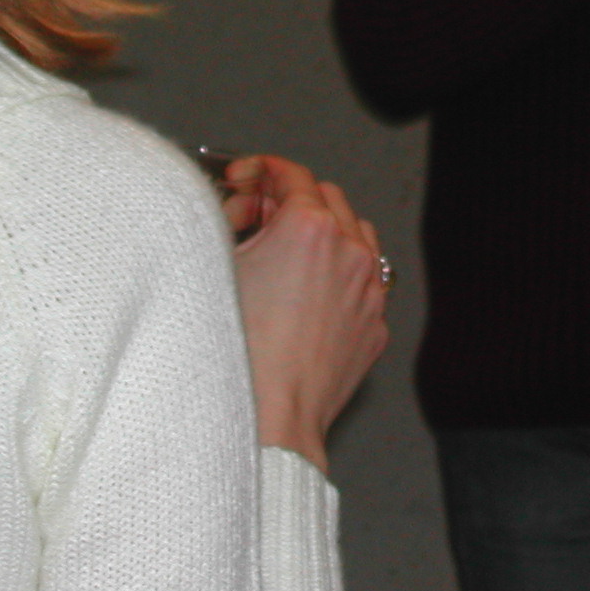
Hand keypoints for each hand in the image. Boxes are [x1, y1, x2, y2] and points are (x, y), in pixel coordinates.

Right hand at [230, 155, 389, 471]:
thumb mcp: (215, 266)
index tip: (246, 176)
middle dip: (289, 200)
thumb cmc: (238, 354)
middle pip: (324, 196)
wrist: (270, 420)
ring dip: (322, 232)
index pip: (290, 173)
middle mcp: (348, 251)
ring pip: (353, 235)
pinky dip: (337, 275)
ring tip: (284, 256)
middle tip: (254, 219)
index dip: (260, 169)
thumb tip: (239, 210)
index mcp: (309, 227)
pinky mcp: (374, 324)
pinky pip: (361, 281)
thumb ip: (229, 221)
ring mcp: (368, 288)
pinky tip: (305, 297)